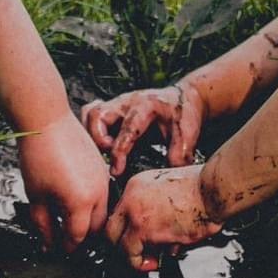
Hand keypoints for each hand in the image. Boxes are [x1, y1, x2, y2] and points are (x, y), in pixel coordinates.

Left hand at [18, 115, 111, 251]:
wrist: (47, 120)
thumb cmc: (38, 155)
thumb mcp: (36, 196)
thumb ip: (43, 225)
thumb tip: (48, 245)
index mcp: (81, 203)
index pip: (77, 236)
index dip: (67, 247)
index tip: (58, 250)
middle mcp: (98, 194)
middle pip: (95, 228)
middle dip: (81, 238)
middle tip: (64, 241)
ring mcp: (103, 180)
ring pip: (102, 212)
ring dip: (88, 222)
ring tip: (69, 223)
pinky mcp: (102, 169)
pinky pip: (102, 195)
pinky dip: (92, 205)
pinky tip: (75, 202)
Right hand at [80, 82, 204, 176]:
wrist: (183, 98)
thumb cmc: (183, 115)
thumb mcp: (187, 135)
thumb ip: (178, 156)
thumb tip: (163, 179)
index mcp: (146, 106)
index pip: (126, 129)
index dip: (118, 152)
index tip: (116, 172)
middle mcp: (126, 102)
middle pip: (97, 115)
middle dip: (98, 140)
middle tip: (109, 157)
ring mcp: (116, 104)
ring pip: (90, 114)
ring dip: (91, 135)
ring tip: (104, 152)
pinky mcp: (111, 110)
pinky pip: (90, 116)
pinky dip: (91, 132)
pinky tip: (102, 145)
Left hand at [105, 165, 222, 270]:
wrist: (213, 190)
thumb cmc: (203, 190)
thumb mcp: (171, 191)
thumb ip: (159, 210)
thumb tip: (157, 237)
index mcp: (136, 185)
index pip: (119, 213)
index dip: (126, 231)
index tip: (135, 240)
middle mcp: (131, 197)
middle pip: (111, 228)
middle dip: (121, 245)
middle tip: (135, 254)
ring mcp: (135, 212)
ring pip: (117, 242)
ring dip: (131, 256)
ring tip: (147, 261)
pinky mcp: (144, 228)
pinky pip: (131, 254)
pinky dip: (139, 263)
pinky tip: (152, 263)